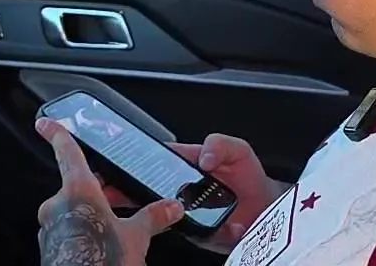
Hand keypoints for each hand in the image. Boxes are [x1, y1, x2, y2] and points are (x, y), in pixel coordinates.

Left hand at [36, 118, 183, 264]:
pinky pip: (67, 231)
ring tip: (113, 231)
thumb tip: (171, 207)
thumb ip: (153, 217)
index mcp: (78, 191)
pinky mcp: (49, 248)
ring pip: (72, 211)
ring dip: (90, 215)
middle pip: (76, 186)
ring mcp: (50, 228)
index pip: (66, 152)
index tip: (45, 122)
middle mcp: (57, 205)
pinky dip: (83, 233)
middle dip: (96, 192)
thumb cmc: (103, 261)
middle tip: (116, 199)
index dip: (57, 133)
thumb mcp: (136, 236)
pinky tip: (100, 245)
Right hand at [100, 133, 287, 254]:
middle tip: (108, 188)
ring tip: (130, 207)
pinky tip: (165, 223)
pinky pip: (175, 229)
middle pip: (144, 187)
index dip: (132, 160)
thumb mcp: (239, 151)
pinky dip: (169, 227)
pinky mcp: (191, 231)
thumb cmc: (250, 177)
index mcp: (185, 164)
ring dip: (139, 210)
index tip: (115, 162)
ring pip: (153, 211)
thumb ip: (221, 144)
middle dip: (123, 187)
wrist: (267, 211)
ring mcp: (182, 210)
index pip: (152, 158)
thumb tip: (205, 156)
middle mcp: (179, 187)